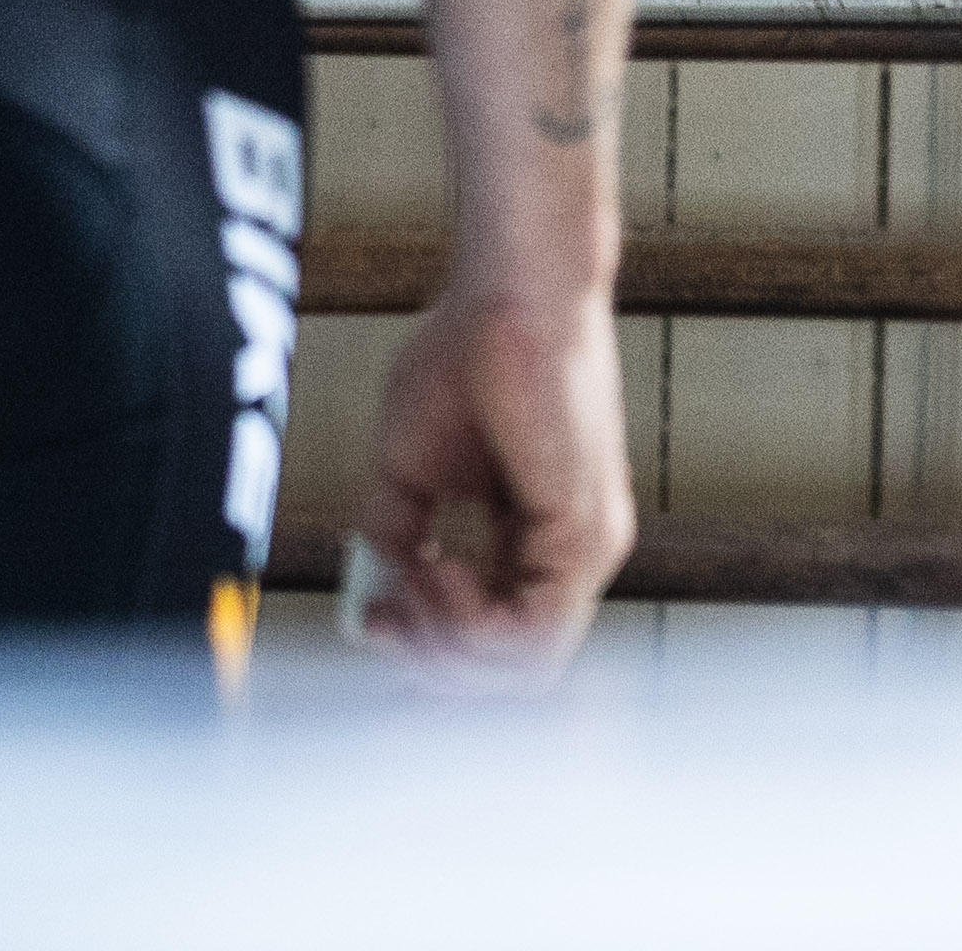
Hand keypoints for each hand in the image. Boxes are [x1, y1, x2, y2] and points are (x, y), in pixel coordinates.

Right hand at [355, 276, 631, 677]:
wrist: (508, 290)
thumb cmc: (468, 352)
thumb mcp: (410, 469)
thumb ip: (398, 539)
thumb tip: (374, 604)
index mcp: (537, 541)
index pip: (493, 639)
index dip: (426, 647)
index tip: (374, 617)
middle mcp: (571, 554)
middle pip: (509, 672)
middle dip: (431, 660)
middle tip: (385, 612)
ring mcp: (587, 547)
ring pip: (525, 667)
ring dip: (447, 644)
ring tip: (414, 580)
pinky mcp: (586, 532)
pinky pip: (536, 633)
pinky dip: (473, 623)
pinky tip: (439, 570)